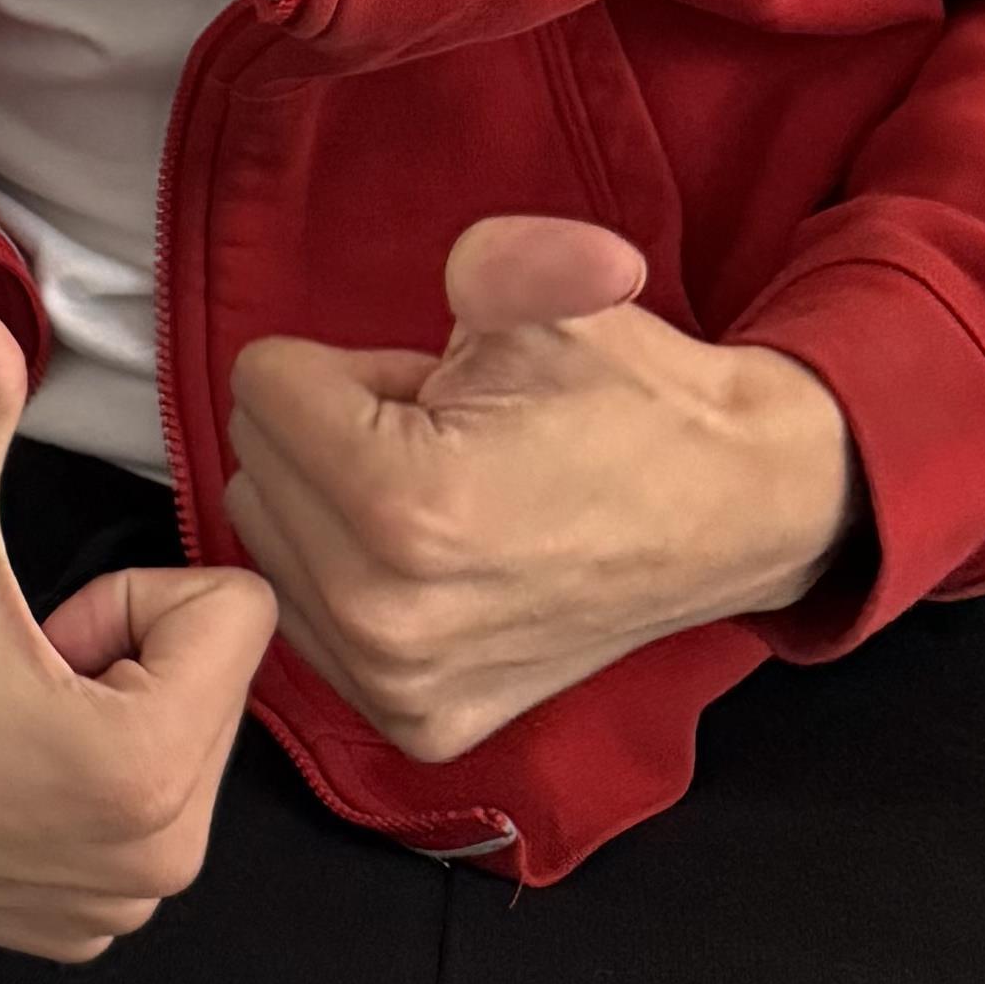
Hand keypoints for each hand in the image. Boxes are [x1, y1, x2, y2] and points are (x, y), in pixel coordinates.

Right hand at [0, 275, 278, 958]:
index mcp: (143, 766)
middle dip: (118, 657)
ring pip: (178, 744)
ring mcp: (113, 910)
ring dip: (102, 715)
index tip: (25, 620)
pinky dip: (77, 786)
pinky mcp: (77, 932)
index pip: (234, 615)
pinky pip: (139, 818)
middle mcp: (153, 864)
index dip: (124, 592)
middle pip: (212, 684)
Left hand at [223, 213, 857, 763]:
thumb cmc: (631, 403)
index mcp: (405, 503)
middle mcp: (385, 615)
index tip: (433, 392)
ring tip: (444, 498)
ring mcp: (398, 684)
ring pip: (267, 538)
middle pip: (255, 461)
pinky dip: (348, 574)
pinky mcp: (414, 723)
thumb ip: (503, 260)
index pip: (263, 383)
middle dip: (335, 432)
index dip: (352, 367)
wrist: (729, 511)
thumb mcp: (560, 300)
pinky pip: (306, 613)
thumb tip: (476, 271)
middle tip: (444, 442)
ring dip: (335, 505)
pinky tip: (433, 562)